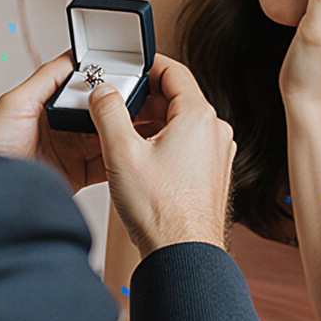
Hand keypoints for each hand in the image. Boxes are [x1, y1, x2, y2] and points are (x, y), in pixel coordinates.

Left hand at [0, 50, 166, 192]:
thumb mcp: (13, 103)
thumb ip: (44, 79)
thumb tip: (71, 57)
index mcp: (48, 105)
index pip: (85, 88)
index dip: (107, 82)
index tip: (130, 78)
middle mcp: (62, 127)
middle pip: (102, 112)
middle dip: (123, 108)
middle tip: (149, 102)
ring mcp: (71, 152)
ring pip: (108, 137)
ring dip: (126, 132)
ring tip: (148, 126)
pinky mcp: (77, 176)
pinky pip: (106, 165)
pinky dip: (122, 159)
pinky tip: (134, 152)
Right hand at [89, 54, 236, 258]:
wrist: (183, 255)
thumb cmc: (161, 212)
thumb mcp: (122, 152)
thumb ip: (108, 112)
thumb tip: (103, 92)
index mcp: (199, 117)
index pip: (174, 71)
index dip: (147, 65)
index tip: (129, 67)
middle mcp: (215, 132)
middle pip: (177, 97)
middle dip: (144, 98)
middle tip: (116, 105)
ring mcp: (217, 155)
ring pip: (181, 123)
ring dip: (152, 122)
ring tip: (124, 136)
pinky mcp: (212, 174)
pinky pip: (187, 145)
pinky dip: (164, 143)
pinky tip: (141, 160)